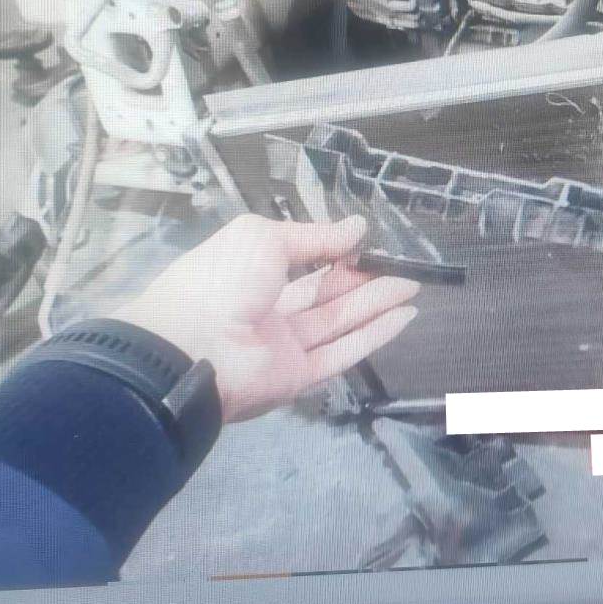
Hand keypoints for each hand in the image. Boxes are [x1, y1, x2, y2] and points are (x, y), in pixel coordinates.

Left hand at [115, 214, 418, 422]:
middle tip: (401, 264)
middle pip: (323, 292)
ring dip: (376, 303)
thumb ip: (315, 236)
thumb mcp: (264, 238)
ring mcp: (283, 345)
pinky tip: (404, 316)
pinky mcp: (298, 376)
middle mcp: (266, 308)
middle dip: (362, 278)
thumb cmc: (221, 279)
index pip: (298, 259)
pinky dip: (374, 335)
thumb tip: (358, 227)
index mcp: (249, 272)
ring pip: (338, 320)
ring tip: (412, 286)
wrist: (190, 349)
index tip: (366, 239)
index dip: (332, 250)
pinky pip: (341, 352)